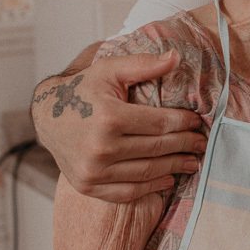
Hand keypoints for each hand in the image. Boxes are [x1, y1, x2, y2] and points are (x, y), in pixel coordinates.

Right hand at [32, 50, 206, 201]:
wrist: (47, 116)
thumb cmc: (83, 90)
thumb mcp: (111, 69)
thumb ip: (144, 64)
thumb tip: (176, 57)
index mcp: (109, 117)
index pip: (160, 124)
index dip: (184, 123)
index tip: (197, 122)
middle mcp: (101, 147)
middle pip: (157, 149)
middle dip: (185, 145)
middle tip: (202, 143)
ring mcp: (94, 171)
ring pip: (147, 172)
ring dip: (174, 167)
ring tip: (192, 162)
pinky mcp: (88, 186)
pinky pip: (128, 191)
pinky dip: (151, 187)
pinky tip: (168, 179)